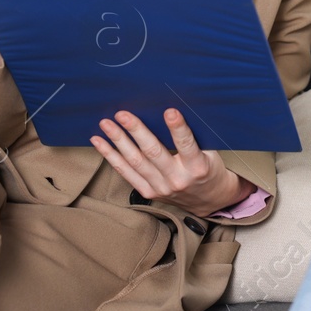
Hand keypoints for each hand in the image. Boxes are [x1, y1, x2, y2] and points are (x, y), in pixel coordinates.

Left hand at [90, 108, 247, 217]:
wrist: (210, 200)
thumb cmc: (209, 168)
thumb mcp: (210, 152)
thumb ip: (193, 137)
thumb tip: (171, 110)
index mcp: (197, 167)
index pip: (187, 145)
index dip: (178, 128)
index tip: (170, 111)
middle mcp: (177, 180)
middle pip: (153, 152)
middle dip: (136, 131)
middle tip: (123, 114)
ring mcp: (161, 188)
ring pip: (135, 162)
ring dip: (118, 141)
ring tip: (106, 125)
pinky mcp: (149, 193)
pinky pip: (127, 173)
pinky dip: (112, 157)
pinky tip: (101, 143)